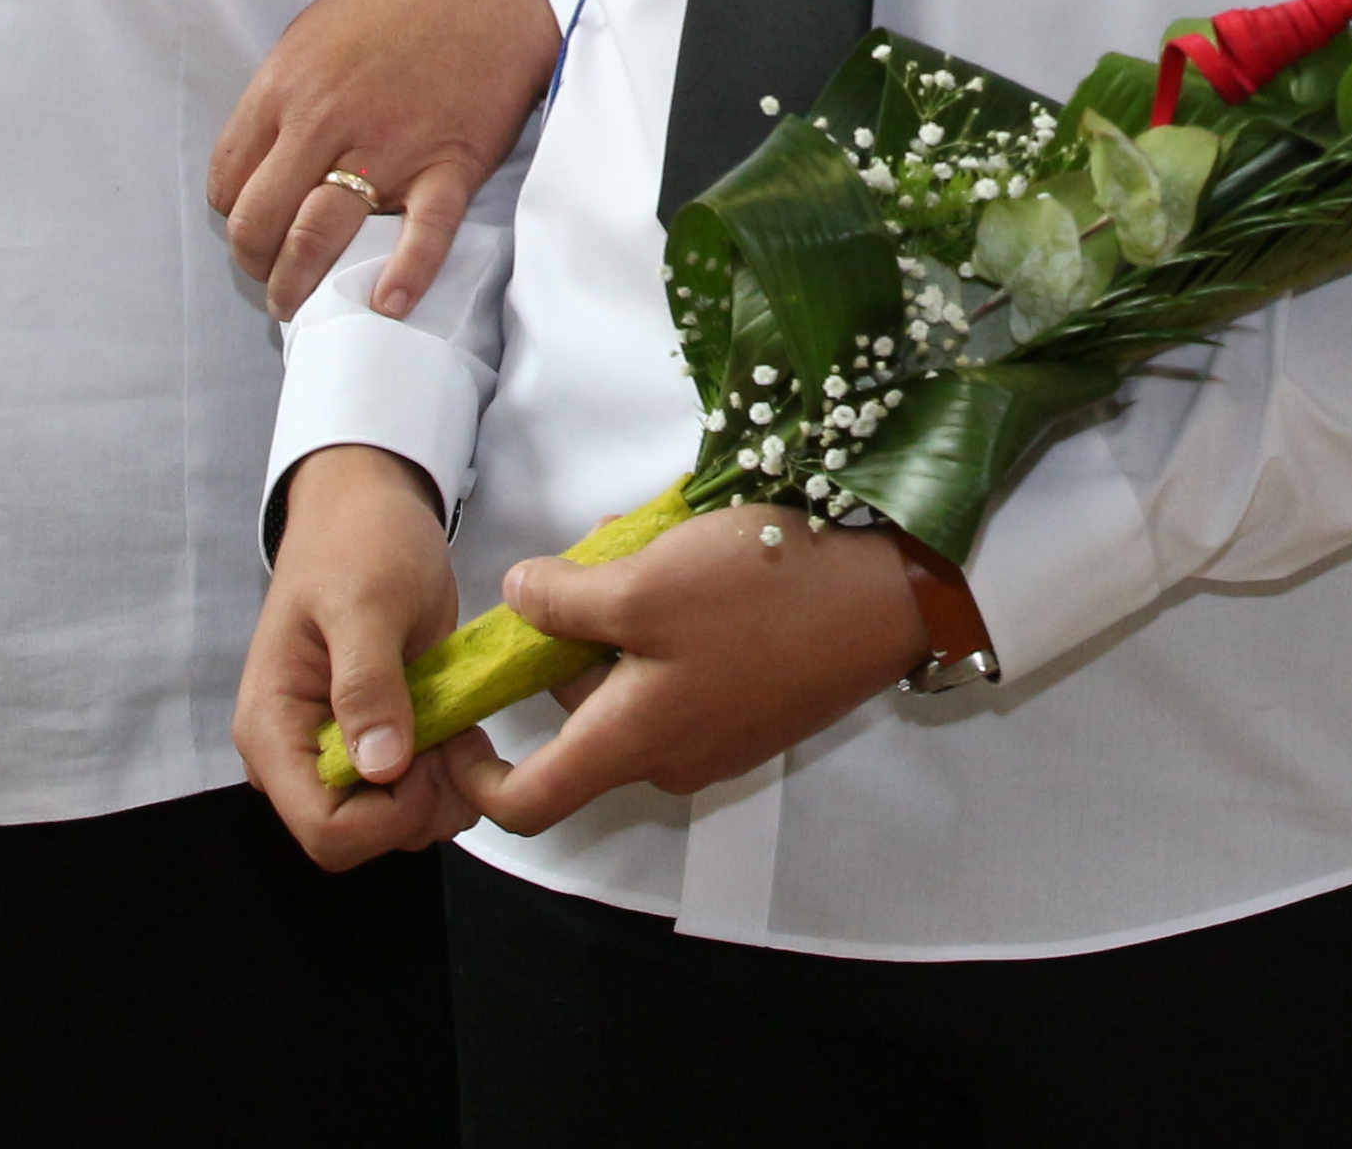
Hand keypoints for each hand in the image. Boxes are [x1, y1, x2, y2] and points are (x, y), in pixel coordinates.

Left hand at [212, 0, 549, 318]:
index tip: (254, 224)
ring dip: (298, 285)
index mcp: (286, 83)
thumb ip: (290, 91)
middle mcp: (325, 120)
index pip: (228, 178)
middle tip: (270, 277)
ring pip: (316, 238)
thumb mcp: (321, 26)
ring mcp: (388, 146)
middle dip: (255, 261)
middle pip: (259, 220)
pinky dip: (403, 278)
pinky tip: (388, 304)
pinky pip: (420, 236)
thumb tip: (273, 149)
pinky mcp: (450, 164)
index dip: (235, 213)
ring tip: (301, 303)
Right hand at [235, 446, 482, 867]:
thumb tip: (379, 767)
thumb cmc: (360, 542)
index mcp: (272, 729)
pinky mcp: (372, 743)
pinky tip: (462, 729)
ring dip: (437, 793)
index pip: (323, 829)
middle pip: (355, 839)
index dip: (387, 814)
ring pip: (388, 826)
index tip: (431, 757)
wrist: (369, 507)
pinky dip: (444, 776)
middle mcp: (294, 755)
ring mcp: (334, 752)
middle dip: (416, 807)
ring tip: (462, 726)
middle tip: (457, 739)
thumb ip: (367, 683)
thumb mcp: (368, 602)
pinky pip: (407, 794)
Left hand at [441, 505, 931, 834]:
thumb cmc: (762, 593)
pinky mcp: (758, 711)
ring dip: (621, 628)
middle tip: (582, 565)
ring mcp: (721, 738)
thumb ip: (563, 601)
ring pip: (634, 692)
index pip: (526, 804)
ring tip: (645, 548)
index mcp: (632, 744)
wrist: (894, 595)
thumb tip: (516, 601)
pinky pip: (684, 681)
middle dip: (565, 649)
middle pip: (582, 727)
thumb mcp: (643, 582)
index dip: (474, 775)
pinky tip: (696, 567)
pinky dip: (669, 633)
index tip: (457, 723)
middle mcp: (672, 759)